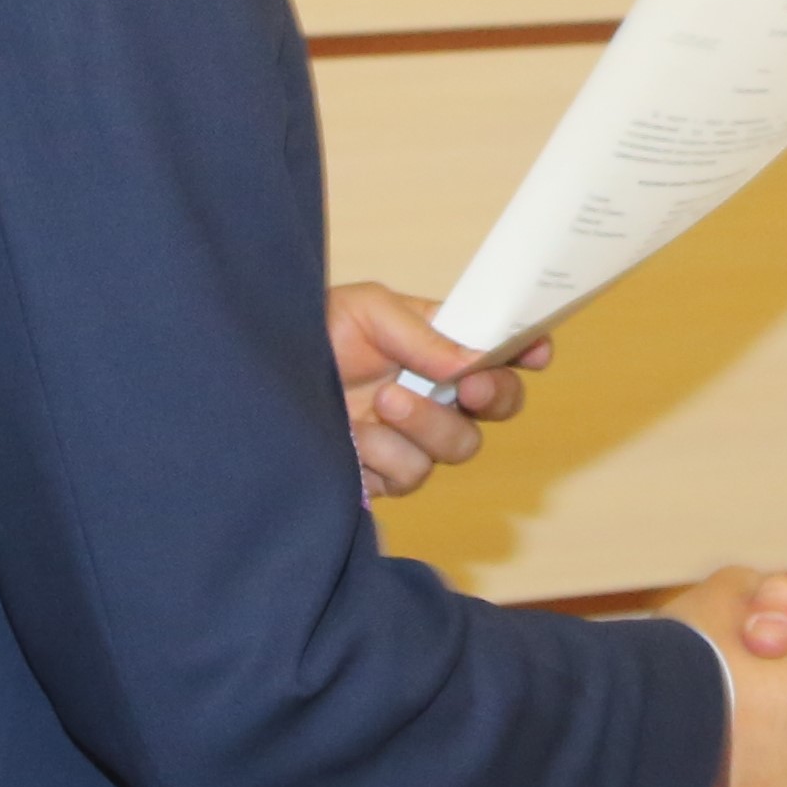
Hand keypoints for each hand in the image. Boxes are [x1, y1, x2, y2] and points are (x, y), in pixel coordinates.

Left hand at [328, 281, 551, 501]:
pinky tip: (354, 437)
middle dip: (495, 394)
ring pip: (461, 445)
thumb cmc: (310, 335)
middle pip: (499, 404)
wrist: (252, 387)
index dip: (527, 350)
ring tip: (384, 401)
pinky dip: (386, 454)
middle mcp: (435, 393)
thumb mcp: (365, 310)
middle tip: (469, 384)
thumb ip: (422, 333)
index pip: (499, 348)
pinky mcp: (387, 476)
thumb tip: (472, 361)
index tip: (534, 351)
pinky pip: (413, 473)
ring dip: (427, 423)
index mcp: (438, 346)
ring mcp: (414, 437)